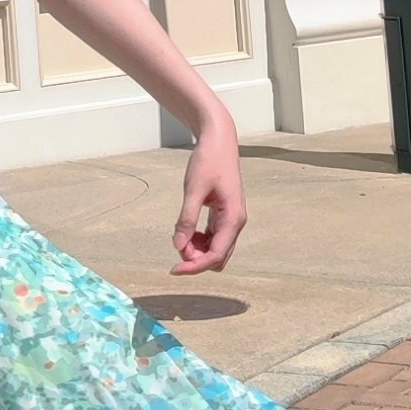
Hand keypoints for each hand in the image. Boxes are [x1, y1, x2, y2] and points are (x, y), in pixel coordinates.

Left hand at [172, 113, 244, 273]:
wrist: (219, 140)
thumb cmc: (209, 160)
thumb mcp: (194, 189)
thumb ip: (187, 219)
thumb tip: (179, 246)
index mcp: (233, 218)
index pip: (216, 255)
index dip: (195, 267)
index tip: (174, 270)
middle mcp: (236, 222)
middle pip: (218, 257)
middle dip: (197, 260)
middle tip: (176, 245)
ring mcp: (231, 219)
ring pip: (216, 249)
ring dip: (198, 250)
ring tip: (180, 236)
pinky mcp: (224, 215)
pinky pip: (214, 238)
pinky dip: (200, 241)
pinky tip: (187, 231)